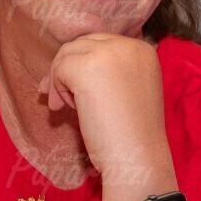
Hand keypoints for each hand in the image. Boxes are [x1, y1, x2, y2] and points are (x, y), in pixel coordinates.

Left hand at [38, 34, 176, 200]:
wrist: (137, 157)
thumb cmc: (131, 134)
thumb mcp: (127, 91)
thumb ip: (105, 73)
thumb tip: (62, 66)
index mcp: (142, 50)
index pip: (100, 43)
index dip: (82, 64)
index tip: (73, 90)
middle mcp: (128, 45)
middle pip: (82, 44)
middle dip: (66, 70)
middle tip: (59, 101)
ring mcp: (109, 53)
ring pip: (68, 54)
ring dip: (60, 81)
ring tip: (66, 108)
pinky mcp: (88, 67)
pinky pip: (60, 69)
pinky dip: (58, 90)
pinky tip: (66, 110)